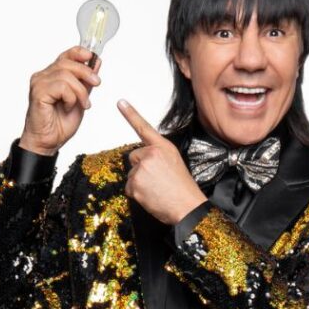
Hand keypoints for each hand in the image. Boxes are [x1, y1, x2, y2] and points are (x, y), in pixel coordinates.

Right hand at [19, 46, 102, 154]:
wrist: (49, 141)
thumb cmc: (60, 123)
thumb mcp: (80, 98)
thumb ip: (86, 81)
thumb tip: (96, 63)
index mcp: (52, 75)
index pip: (65, 55)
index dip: (79, 53)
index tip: (92, 56)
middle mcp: (43, 76)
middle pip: (67, 62)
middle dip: (86, 72)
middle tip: (96, 83)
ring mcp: (39, 83)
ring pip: (65, 75)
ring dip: (80, 91)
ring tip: (83, 104)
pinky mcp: (38, 93)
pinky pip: (61, 86)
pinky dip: (70, 98)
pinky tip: (68, 107)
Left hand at [117, 99, 207, 224]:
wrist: (188, 206)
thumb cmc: (183, 188)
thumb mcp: (174, 162)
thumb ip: (157, 156)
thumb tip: (142, 160)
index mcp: (163, 147)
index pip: (144, 128)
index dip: (131, 114)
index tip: (120, 102)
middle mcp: (151, 154)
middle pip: (133, 157)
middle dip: (140, 168)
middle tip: (158, 180)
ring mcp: (142, 168)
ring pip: (131, 174)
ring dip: (140, 183)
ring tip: (157, 190)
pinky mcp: (135, 183)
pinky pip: (129, 187)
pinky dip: (137, 194)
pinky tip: (151, 196)